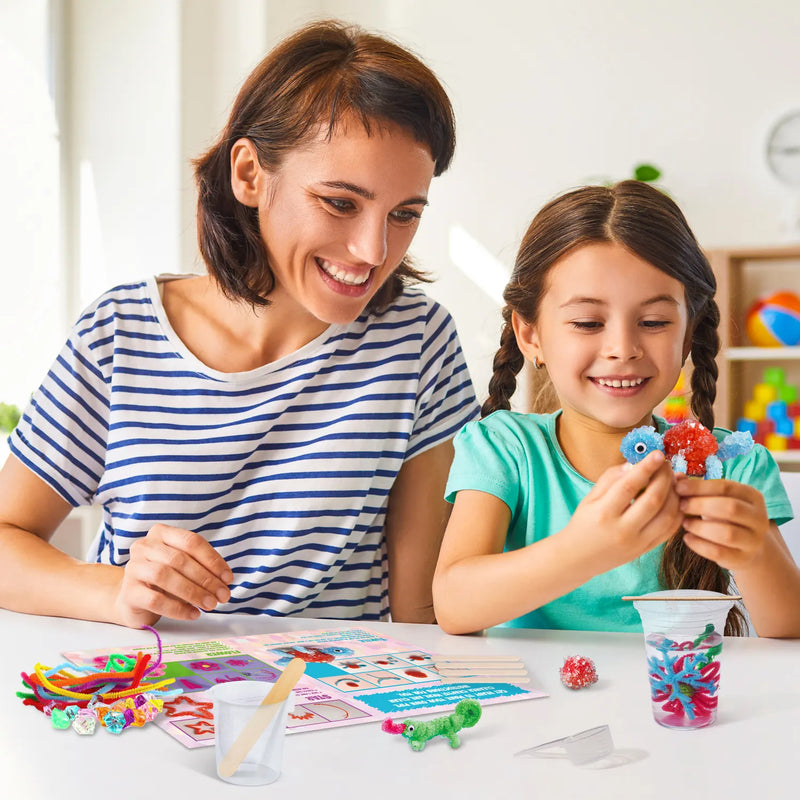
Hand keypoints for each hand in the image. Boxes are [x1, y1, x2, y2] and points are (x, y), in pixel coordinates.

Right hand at [112, 524, 233, 627]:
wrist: (133, 600)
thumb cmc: (165, 580)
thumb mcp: (184, 567)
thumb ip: (202, 568)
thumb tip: (225, 582)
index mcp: (161, 533)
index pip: (192, 542)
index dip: (213, 560)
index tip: (228, 578)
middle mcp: (144, 546)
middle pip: (180, 559)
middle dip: (206, 579)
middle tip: (223, 595)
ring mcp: (133, 568)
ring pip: (166, 576)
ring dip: (193, 592)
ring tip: (210, 605)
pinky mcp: (129, 592)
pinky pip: (155, 600)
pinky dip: (178, 608)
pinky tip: (193, 614)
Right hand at [567, 450, 683, 571]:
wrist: (579, 558)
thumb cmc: (583, 523)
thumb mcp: (589, 498)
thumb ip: (610, 479)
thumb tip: (633, 464)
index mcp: (603, 513)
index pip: (629, 486)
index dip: (645, 468)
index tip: (657, 454)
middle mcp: (622, 530)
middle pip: (653, 500)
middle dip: (664, 478)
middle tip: (665, 465)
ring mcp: (637, 543)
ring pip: (667, 515)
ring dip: (674, 494)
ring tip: (671, 480)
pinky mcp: (647, 550)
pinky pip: (670, 529)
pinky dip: (677, 511)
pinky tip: (673, 498)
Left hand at [675, 475, 769, 569]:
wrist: (745, 547)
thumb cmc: (725, 517)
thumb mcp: (716, 499)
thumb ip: (698, 489)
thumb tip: (677, 476)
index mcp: (753, 497)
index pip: (726, 487)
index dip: (700, 487)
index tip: (678, 487)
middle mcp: (759, 518)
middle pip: (730, 508)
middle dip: (700, 505)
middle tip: (681, 506)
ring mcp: (754, 541)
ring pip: (727, 533)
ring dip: (700, 527)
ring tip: (684, 523)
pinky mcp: (743, 559)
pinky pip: (719, 553)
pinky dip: (699, 545)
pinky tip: (687, 538)